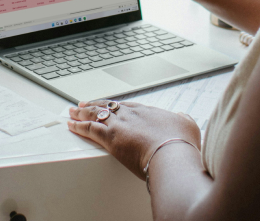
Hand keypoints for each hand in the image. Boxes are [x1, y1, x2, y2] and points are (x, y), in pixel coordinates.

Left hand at [68, 100, 200, 179]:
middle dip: (94, 105)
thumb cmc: (181, 144)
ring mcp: (119, 125)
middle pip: (108, 106)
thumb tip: (182, 116)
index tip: (109, 104)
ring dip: (82, 112)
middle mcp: (131, 115)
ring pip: (96, 114)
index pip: (127, 106)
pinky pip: (89, 129)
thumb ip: (183, 119)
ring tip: (73, 111)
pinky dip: (78, 126)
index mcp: (148, 112)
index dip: (115, 105)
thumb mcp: (188, 126)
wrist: (172, 154)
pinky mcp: (111, 138)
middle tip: (84, 104)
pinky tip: (70, 125)